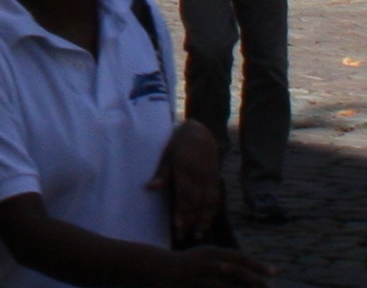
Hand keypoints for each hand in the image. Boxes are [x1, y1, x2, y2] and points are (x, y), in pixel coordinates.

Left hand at [157, 119, 225, 244]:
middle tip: (183, 236)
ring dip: (204, 220)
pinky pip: (216, 197)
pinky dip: (213, 209)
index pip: (184, 195)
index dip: (181, 212)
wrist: (201, 131)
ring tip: (198, 235)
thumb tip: (150, 188)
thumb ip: (161, 173)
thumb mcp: (167, 154)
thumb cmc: (178, 143)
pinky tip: (209, 220)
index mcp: (185, 170)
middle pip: (196, 203)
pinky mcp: (216, 178)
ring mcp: (210, 177)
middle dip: (190, 221)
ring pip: (209, 203)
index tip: (177, 226)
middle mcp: (199, 176)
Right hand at [163, 248, 273, 284]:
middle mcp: (209, 260)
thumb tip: (242, 269)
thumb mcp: (203, 258)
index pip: (241, 257)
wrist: (155, 268)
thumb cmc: (183, 265)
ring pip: (229, 285)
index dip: (258, 265)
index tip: (274, 272)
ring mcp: (201, 273)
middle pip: (238, 270)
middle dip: (256, 280)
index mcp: (213, 251)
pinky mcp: (194, 284)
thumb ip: (221, 261)